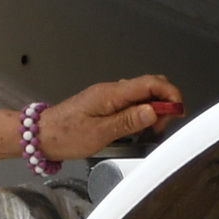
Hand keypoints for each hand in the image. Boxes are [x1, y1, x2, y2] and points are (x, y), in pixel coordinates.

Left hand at [35, 75, 182, 162]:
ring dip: (152, 111)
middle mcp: (112, 90)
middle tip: (160, 127)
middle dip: (164, 104)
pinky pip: (130, 103)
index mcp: (112, 93)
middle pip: (150, 86)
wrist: (40, 135)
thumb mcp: (99, 133)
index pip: (151, 83)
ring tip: (148, 133)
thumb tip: (153, 111)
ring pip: (141, 96)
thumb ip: (128, 121)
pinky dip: (140, 114)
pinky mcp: (105, 104)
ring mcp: (108, 96)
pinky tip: (136, 130)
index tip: (178, 111)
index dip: (170, 94)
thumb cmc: (65, 135)